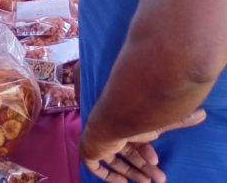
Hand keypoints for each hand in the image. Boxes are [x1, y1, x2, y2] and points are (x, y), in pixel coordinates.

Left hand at [80, 109, 205, 181]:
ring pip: (114, 160)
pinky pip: (95, 167)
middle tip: (159, 179)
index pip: (135, 140)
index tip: (156, 161)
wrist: (108, 123)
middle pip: (127, 152)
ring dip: (131, 172)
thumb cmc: (134, 122)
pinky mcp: (88, 151)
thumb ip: (178, 121)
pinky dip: (108, 176)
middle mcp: (110, 131)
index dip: (146, 152)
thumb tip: (202, 114)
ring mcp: (97, 141)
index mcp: (123, 124)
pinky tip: (122, 182)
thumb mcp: (159, 125)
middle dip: (143, 167)